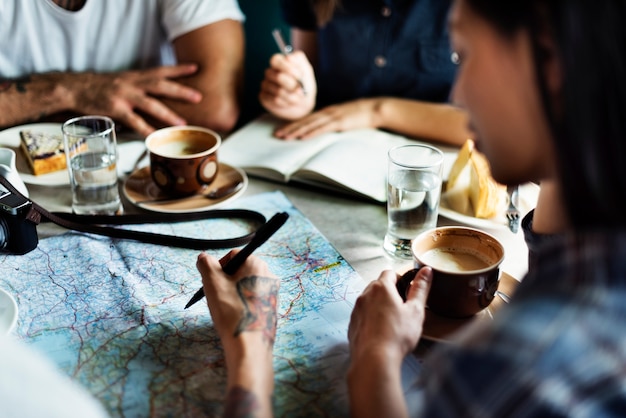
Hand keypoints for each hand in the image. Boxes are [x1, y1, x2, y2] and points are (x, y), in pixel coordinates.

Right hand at [71, 64, 202, 136]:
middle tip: (198, 97)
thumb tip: (160, 95)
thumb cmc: (101, 87)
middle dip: (180, 90)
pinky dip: (145, 129)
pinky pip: (133, 121)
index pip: (160, 70)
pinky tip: (155, 136)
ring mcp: (123, 96)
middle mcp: (132, 83)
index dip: (178, 69)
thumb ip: (141, 87)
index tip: (195, 68)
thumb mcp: (123, 81)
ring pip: (150, 104)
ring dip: (167, 114)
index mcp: (135, 76)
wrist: (74, 88)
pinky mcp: (115, 109)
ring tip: (182, 123)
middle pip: (160, 85)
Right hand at [196, 251, 278, 417]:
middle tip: (216, 297)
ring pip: (245, 286)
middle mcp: (269, 275)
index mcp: (257, 264)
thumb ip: (205, 264)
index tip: (211, 283)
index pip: (232, 256)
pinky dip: (241, 305)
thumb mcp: (212, 282)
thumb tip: (204, 257)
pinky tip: (235, 317)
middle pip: (240, 271)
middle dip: (225, 282)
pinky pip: (252, 300)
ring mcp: (272, 293)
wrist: (249, 345)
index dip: (218, 268)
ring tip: (225, 309)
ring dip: (232, 294)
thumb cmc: (230, 310)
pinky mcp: (271, 308)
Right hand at [259, 51, 315, 120]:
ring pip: (278, 91)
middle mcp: (270, 72)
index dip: (288, 69)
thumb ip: (299, 60)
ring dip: (292, 96)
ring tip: (298, 98)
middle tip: (301, 91)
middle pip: (278, 77)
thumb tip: (288, 57)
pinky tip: (289, 102)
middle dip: (293, 85)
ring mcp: (265, 84)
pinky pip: (275, 100)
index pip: (275, 60)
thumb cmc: (304, 84)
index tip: (300, 76)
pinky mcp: (263, 97)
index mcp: (279, 62)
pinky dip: (286, 102)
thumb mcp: (306, 70)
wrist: (304, 103)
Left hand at [273, 99, 379, 139]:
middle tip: (276, 135)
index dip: (293, 124)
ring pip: (310, 124)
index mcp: (327, 112)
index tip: (282, 130)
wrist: (375, 108)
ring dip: (296, 131)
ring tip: (284, 137)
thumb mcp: (344, 118)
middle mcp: (327, 112)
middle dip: (289, 128)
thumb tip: (325, 130)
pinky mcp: (340, 122)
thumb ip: (333, 122)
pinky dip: (311, 133)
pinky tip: (302, 137)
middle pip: (304, 121)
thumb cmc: (361, 114)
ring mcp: (333, 116)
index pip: (306, 119)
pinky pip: (322, 128)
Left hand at [348, 267, 431, 365]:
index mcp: (382, 288)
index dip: (400, 278)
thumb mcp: (416, 310)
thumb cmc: (397, 336)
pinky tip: (380, 331)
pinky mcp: (352, 324)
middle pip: (378, 286)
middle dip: (389, 292)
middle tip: (402, 306)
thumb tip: (426, 271)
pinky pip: (362, 315)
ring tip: (391, 321)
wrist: (374, 360)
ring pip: (369, 300)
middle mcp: (365, 295)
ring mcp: (357, 310)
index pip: (390, 273)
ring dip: (379, 305)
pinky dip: (370, 318)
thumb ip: (420, 288)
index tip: (407, 289)